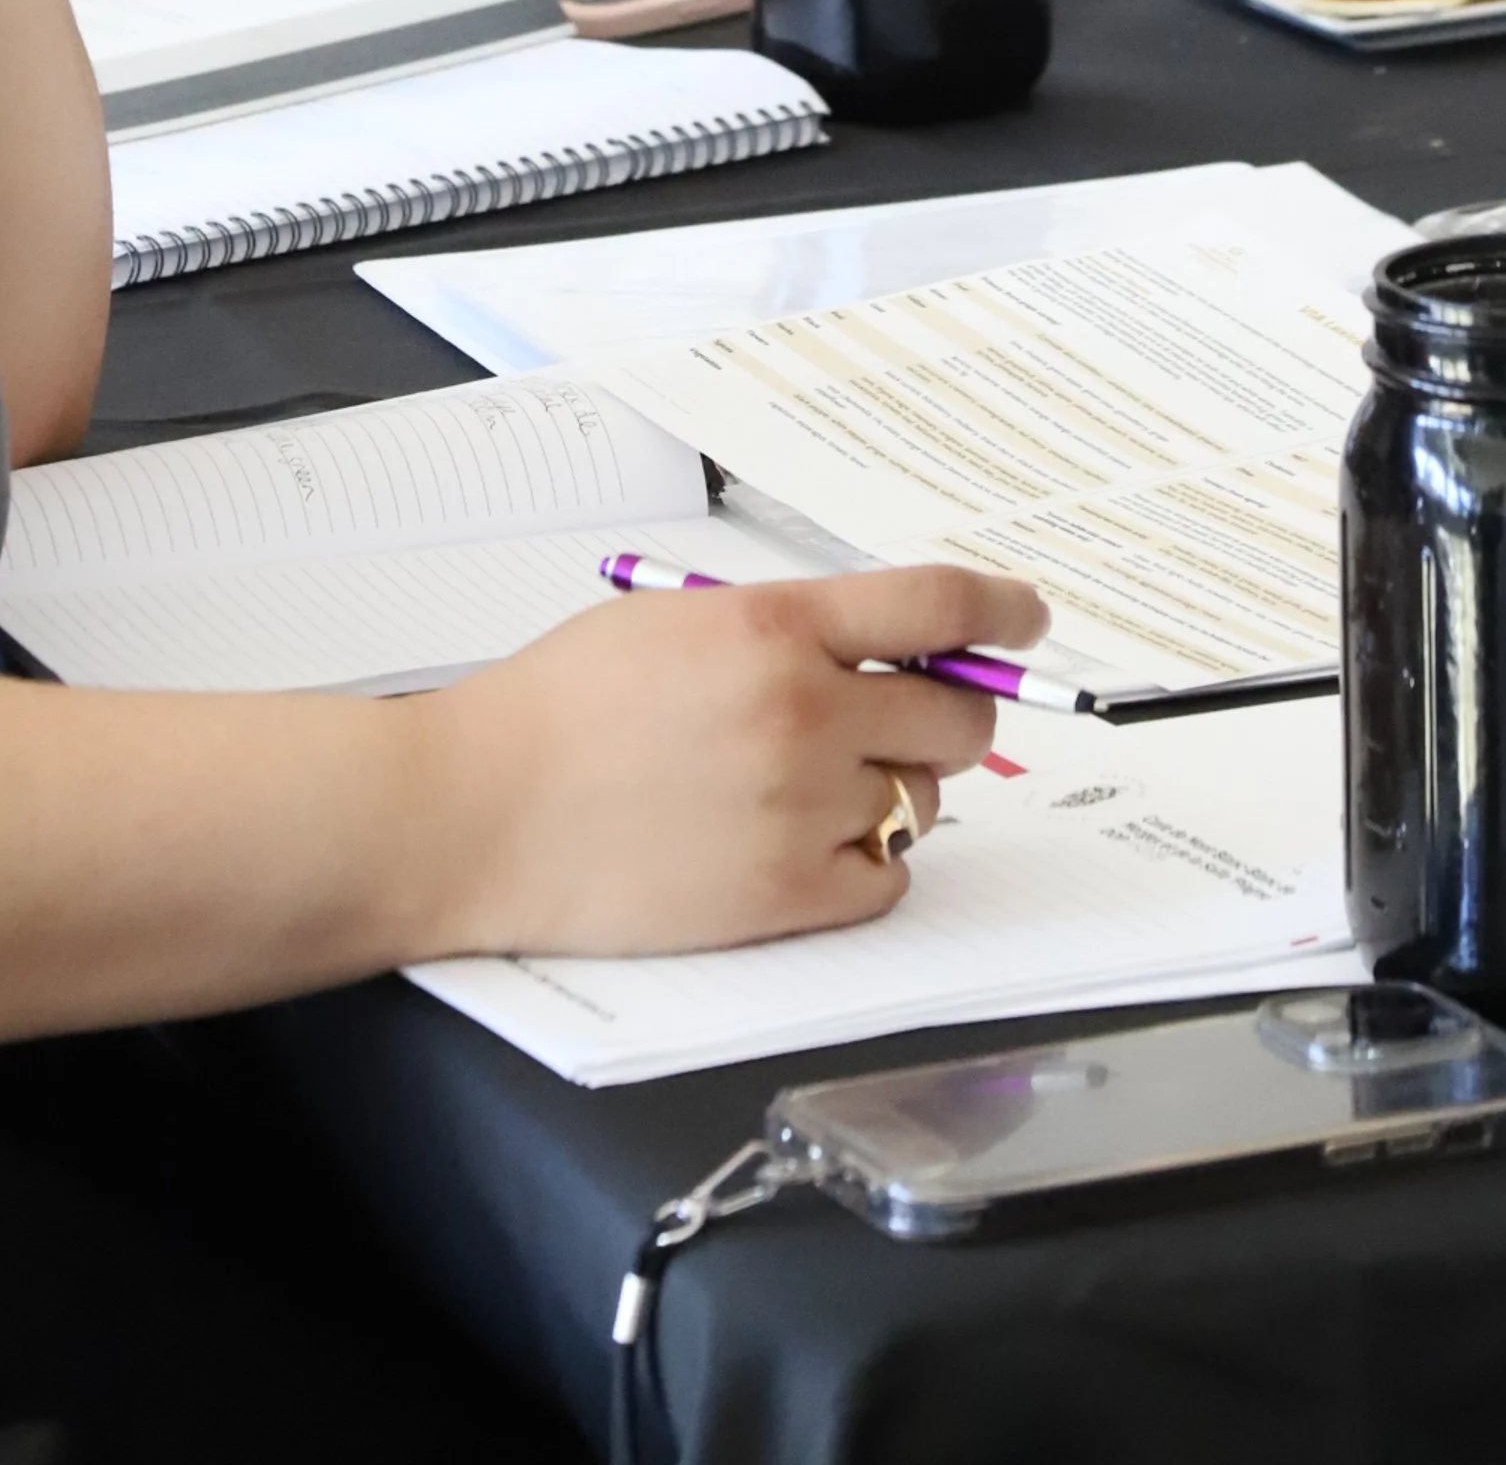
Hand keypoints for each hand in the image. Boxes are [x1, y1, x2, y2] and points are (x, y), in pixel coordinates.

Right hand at [416, 565, 1047, 958]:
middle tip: (914, 716)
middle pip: (953, 714)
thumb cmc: (558, 708)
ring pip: (923, 800)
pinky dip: (865, 862)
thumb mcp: (673, 619)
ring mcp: (800, 811)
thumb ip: (783, 626)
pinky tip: (805, 842)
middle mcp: (803, 714)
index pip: (937, 607)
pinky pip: (886, 879)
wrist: (480, 810)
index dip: (1001, 613)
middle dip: (947, 711)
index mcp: (772, 627)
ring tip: (815, 783)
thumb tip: (880, 646)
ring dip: (893, 787)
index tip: (1025, 620)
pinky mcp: (786, 898)